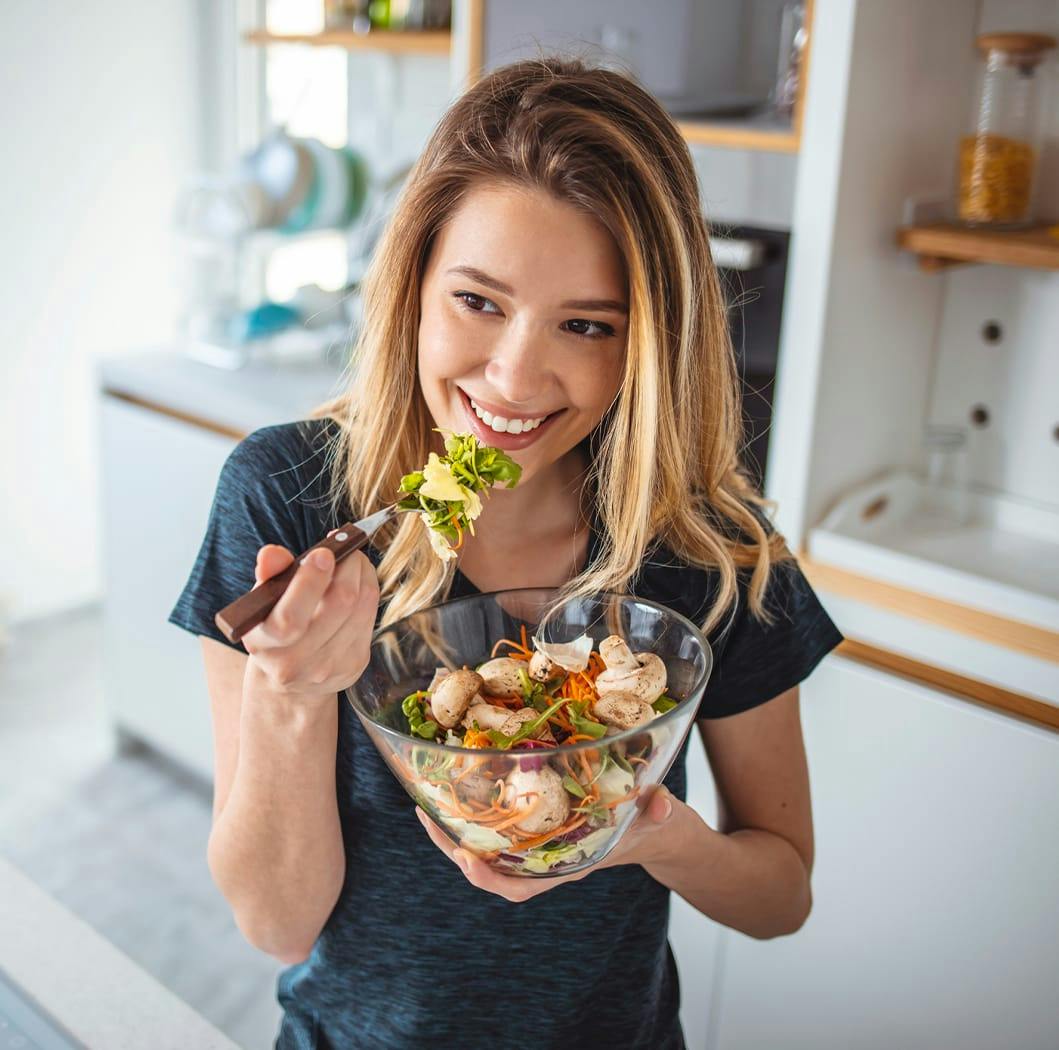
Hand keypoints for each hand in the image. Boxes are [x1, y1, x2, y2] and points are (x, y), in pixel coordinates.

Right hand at [241, 528, 379, 699]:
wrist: (290, 682)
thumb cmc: (275, 626)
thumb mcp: (262, 602)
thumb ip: (268, 575)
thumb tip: (272, 554)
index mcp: (264, 644)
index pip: (290, 618)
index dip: (310, 582)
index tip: (322, 552)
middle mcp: (295, 662)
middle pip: (339, 605)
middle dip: (347, 566)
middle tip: (344, 546)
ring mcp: (328, 667)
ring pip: (361, 606)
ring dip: (362, 573)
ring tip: (352, 558)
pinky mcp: (355, 665)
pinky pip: (370, 616)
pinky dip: (368, 589)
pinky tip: (359, 579)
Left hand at [415, 785, 677, 901]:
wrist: (656, 823)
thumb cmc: (654, 821)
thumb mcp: (660, 814)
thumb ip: (660, 810)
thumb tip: (660, 807)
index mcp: (571, 863)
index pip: (522, 886)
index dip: (490, 879)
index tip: (465, 859)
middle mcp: (549, 859)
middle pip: (491, 869)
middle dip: (455, 850)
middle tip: (426, 818)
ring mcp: (541, 846)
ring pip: (488, 851)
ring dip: (455, 834)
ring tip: (427, 807)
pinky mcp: (538, 827)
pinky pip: (497, 832)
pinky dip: (475, 819)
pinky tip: (457, 797)